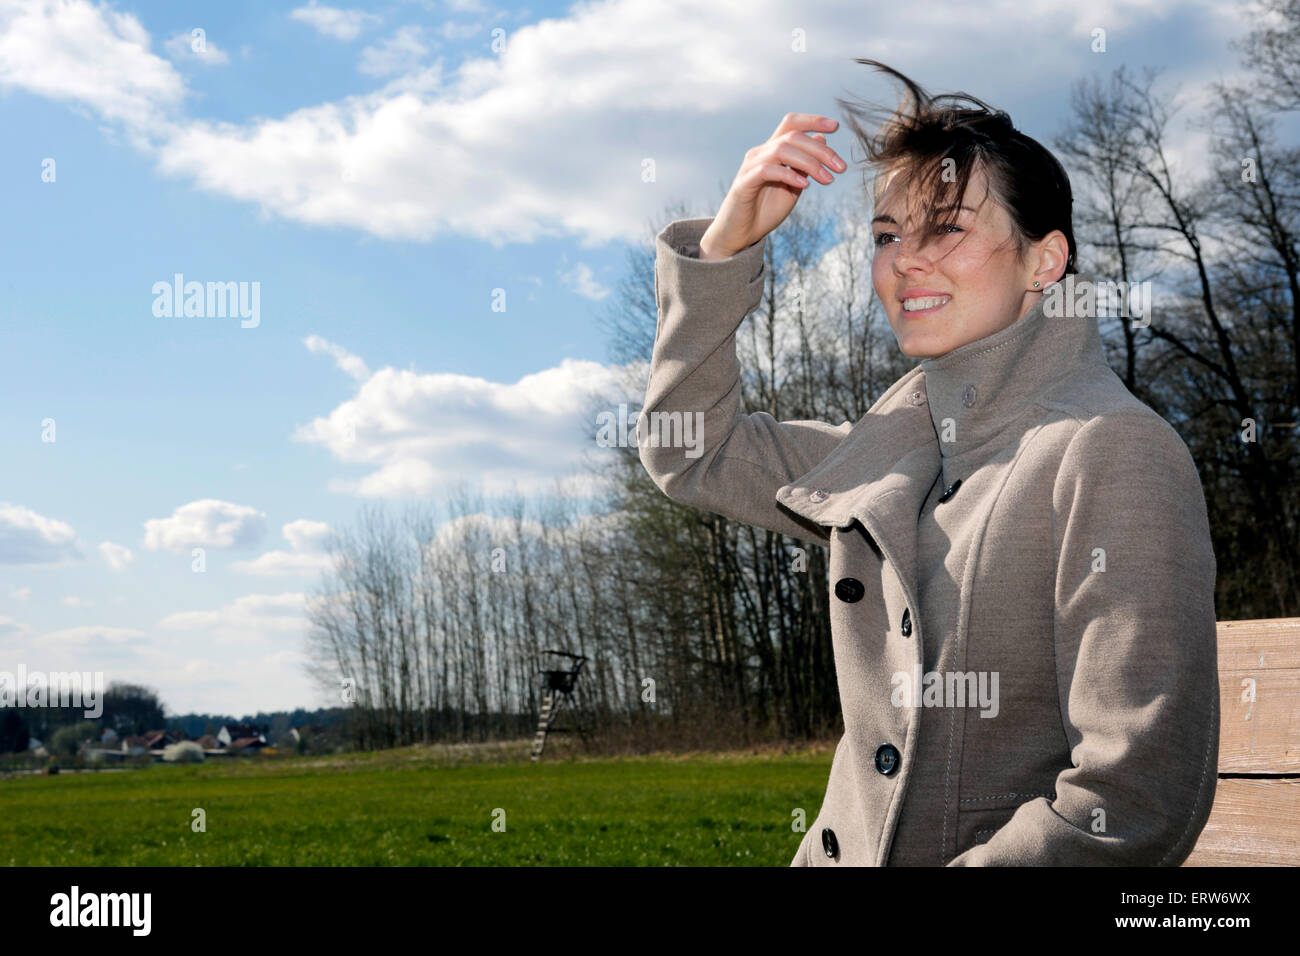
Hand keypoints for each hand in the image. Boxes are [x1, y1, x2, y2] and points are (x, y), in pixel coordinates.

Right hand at [699, 113, 845, 259]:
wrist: (740, 234)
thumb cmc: (765, 211)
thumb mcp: (793, 187)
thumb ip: (805, 166)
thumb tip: (821, 139)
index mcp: (772, 152)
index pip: (791, 125)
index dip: (812, 121)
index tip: (836, 126)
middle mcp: (760, 153)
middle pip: (793, 136)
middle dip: (821, 150)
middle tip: (841, 167)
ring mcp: (750, 166)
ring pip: (782, 150)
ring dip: (809, 162)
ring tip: (827, 179)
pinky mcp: (743, 183)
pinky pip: (767, 170)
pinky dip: (788, 174)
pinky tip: (804, 185)